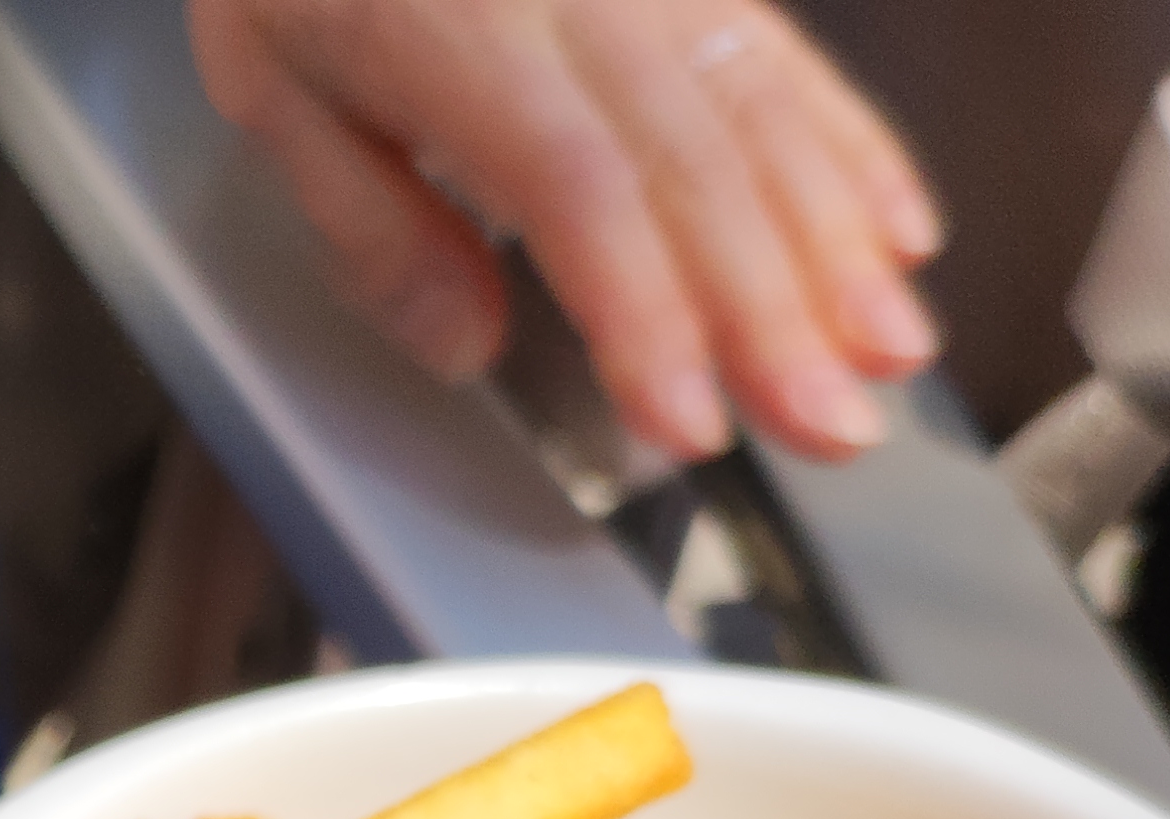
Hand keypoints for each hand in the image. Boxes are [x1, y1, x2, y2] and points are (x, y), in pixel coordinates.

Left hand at [188, 0, 940, 461]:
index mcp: (457, 30)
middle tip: (828, 427)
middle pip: (698, 163)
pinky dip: (853, 150)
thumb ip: (369, 225)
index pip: (577, 185)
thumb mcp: (272, 85)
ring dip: (839, 244)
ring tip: (887, 353)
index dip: (646, 310)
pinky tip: (897, 232)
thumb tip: (465, 348)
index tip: (686, 418)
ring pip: (768, 112)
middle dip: (775, 312)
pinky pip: (792, 57)